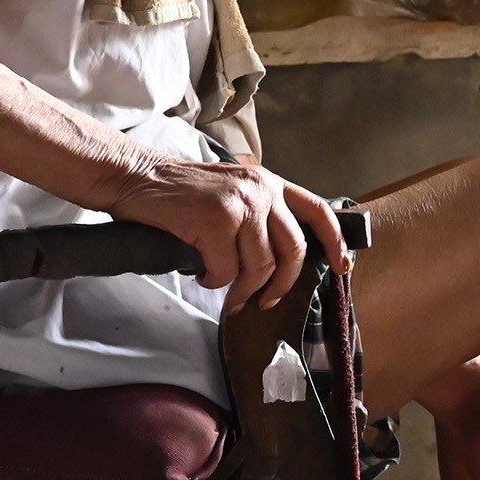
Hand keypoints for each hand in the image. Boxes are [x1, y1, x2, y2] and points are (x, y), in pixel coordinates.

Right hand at [107, 155, 348, 312]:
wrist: (136, 176)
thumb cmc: (179, 192)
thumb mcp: (231, 191)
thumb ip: (258, 213)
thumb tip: (278, 259)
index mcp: (268, 182)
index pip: (318, 210)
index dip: (335, 242)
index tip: (343, 266)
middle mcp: (261, 189)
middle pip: (293, 250)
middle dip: (281, 285)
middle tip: (265, 302)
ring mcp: (239, 204)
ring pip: (260, 267)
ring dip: (244, 291)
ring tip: (228, 295)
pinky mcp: (216, 221)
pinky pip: (227, 270)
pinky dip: (215, 282)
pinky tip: (203, 275)